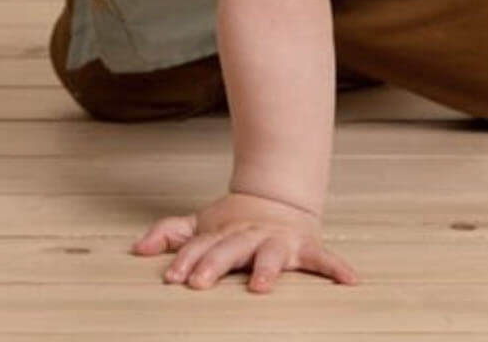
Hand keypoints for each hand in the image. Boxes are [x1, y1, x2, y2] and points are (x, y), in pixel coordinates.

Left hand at [131, 191, 358, 293]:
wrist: (278, 200)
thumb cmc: (234, 223)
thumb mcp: (201, 224)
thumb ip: (171, 234)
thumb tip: (137, 249)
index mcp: (223, 233)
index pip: (201, 246)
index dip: (186, 260)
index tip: (173, 278)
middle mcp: (249, 236)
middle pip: (229, 250)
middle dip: (213, 264)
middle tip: (198, 283)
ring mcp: (278, 241)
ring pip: (270, 255)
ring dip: (266, 269)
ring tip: (260, 287)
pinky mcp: (305, 247)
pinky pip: (324, 258)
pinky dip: (336, 268)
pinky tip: (350, 281)